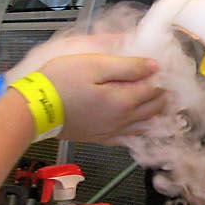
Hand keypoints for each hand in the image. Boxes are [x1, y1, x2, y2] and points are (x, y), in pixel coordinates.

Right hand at [41, 54, 165, 143]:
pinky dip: (140, 131)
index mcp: (123, 100)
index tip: (166, 69)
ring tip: (163, 105)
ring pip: (145, 126)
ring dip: (157, 114)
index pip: (154, 89)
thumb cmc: (61, 82)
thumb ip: (127, 66)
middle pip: (154, 109)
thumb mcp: (94, 65)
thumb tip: (153, 66)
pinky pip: (128, 138)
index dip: (163, 78)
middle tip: (169, 85)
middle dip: (164, 96)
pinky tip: (142, 128)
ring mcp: (111, 132)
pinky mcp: (99, 138)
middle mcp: (122, 120)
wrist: (34, 110)